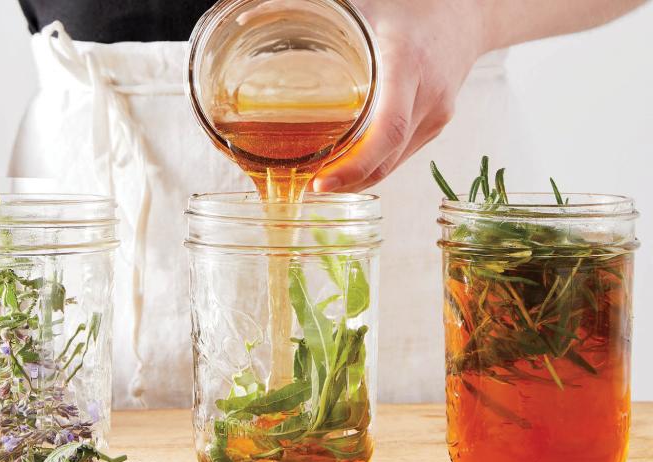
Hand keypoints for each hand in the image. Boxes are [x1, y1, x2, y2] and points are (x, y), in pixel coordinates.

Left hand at [313, 0, 486, 191]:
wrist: (468, 11)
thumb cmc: (412, 4)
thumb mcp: (366, 5)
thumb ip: (313, 12)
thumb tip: (248, 14)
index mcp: (407, 65)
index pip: (387, 131)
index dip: (354, 166)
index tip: (320, 183)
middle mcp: (427, 95)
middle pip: (387, 158)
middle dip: (348, 181)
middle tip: (310, 188)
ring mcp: (437, 113)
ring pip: (395, 162)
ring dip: (360, 178)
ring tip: (325, 181)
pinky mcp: (438, 122)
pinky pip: (403, 152)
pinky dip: (376, 164)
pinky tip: (351, 165)